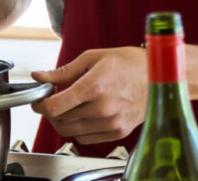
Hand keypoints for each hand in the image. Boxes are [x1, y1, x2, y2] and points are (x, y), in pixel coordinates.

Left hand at [30, 47, 147, 144]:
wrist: (158, 75)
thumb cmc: (128, 63)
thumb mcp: (93, 58)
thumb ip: (63, 71)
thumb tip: (39, 76)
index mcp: (95, 86)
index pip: (55, 106)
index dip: (40, 104)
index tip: (39, 100)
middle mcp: (103, 107)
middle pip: (60, 120)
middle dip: (50, 111)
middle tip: (54, 100)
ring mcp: (111, 122)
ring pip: (70, 132)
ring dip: (63, 121)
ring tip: (70, 106)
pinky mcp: (118, 132)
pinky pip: (85, 138)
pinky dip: (78, 129)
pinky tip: (85, 114)